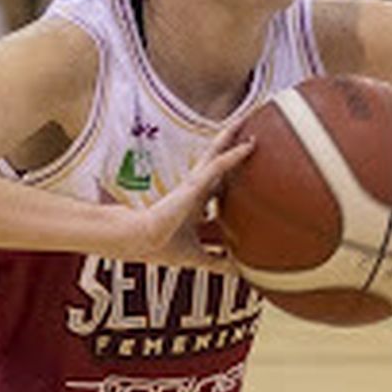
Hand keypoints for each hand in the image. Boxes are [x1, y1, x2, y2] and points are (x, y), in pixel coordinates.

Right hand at [120, 139, 254, 269]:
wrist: (140, 240)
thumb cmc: (162, 246)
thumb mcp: (198, 256)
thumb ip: (217, 262)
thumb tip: (238, 271)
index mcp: (195, 204)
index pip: (217, 185)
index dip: (231, 174)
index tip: (248, 167)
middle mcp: (196, 190)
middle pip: (218, 162)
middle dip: (232, 146)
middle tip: (250, 132)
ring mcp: (194, 184)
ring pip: (218, 154)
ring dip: (232, 138)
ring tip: (248, 120)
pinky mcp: (193, 184)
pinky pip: (218, 165)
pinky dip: (234, 156)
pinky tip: (249, 146)